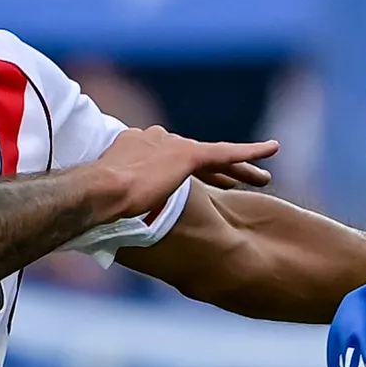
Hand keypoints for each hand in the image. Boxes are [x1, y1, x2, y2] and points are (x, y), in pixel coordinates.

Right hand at [92, 125, 275, 223]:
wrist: (98, 193)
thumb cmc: (92, 205)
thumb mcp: (101, 204)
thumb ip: (111, 206)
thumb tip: (104, 227)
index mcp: (133, 148)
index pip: (163, 160)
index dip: (177, 173)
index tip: (184, 183)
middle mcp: (154, 140)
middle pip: (192, 156)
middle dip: (214, 171)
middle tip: (233, 182)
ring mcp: (171, 146)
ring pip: (214, 158)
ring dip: (238, 171)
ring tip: (261, 179)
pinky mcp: (188, 155)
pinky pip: (227, 153)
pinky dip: (249, 153)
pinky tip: (272, 149)